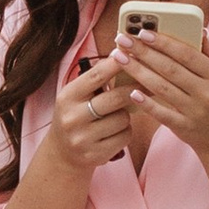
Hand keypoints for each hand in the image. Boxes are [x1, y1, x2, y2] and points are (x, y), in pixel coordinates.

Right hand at [43, 48, 135, 182]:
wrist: (62, 154)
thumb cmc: (76, 116)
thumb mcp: (76, 96)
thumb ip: (95, 80)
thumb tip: (123, 55)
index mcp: (67, 97)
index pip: (96, 76)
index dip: (116, 64)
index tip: (132, 54)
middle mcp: (72, 117)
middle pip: (115, 98)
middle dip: (132, 90)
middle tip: (146, 84)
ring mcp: (83, 138)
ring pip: (123, 119)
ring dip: (125, 116)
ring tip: (116, 117)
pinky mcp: (95, 155)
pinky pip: (125, 136)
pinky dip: (125, 132)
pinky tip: (115, 132)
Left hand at [109, 26, 208, 161]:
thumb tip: (200, 30)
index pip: (187, 54)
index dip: (164, 42)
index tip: (143, 32)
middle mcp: (207, 92)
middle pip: (170, 69)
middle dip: (144, 52)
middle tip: (123, 40)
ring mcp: (195, 111)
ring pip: (162, 88)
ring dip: (138, 72)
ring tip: (120, 58)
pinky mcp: (184, 127)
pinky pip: (162, 114)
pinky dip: (147, 103)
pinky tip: (131, 92)